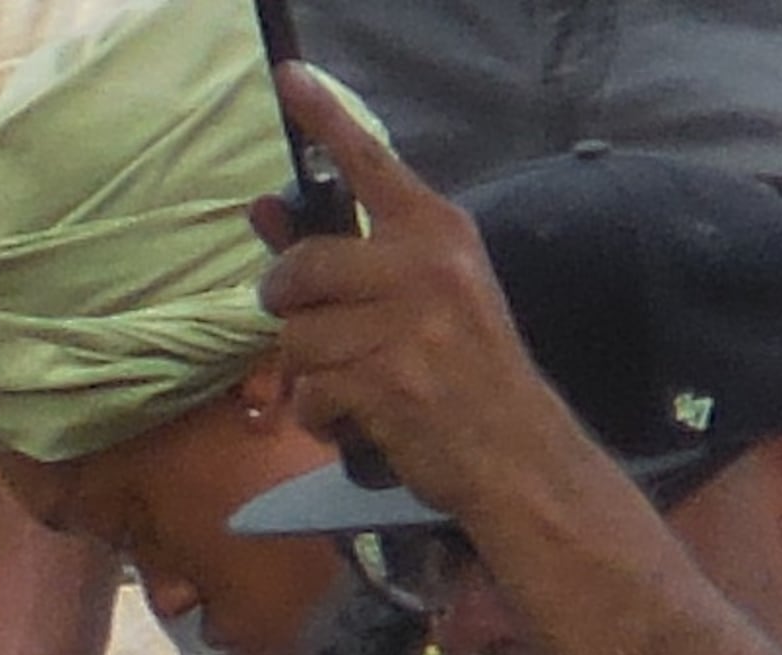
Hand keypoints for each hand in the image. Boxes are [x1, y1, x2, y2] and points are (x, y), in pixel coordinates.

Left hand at [250, 69, 550, 532]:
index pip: (372, 162)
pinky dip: (320, 416)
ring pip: (297, 337)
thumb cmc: (467, 370)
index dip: (324, 119)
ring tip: (351, 383)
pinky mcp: (385, 382)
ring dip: (309, 371)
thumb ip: (346, 255)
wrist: (516, 451)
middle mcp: (423, 266)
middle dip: (287, 305)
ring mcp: (405, 324)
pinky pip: (310, 393)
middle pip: (303, 267)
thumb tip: (265, 214)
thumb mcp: (425, 295)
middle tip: (306, 323)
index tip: (288, 77)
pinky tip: (356, 419)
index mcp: (437, 231)